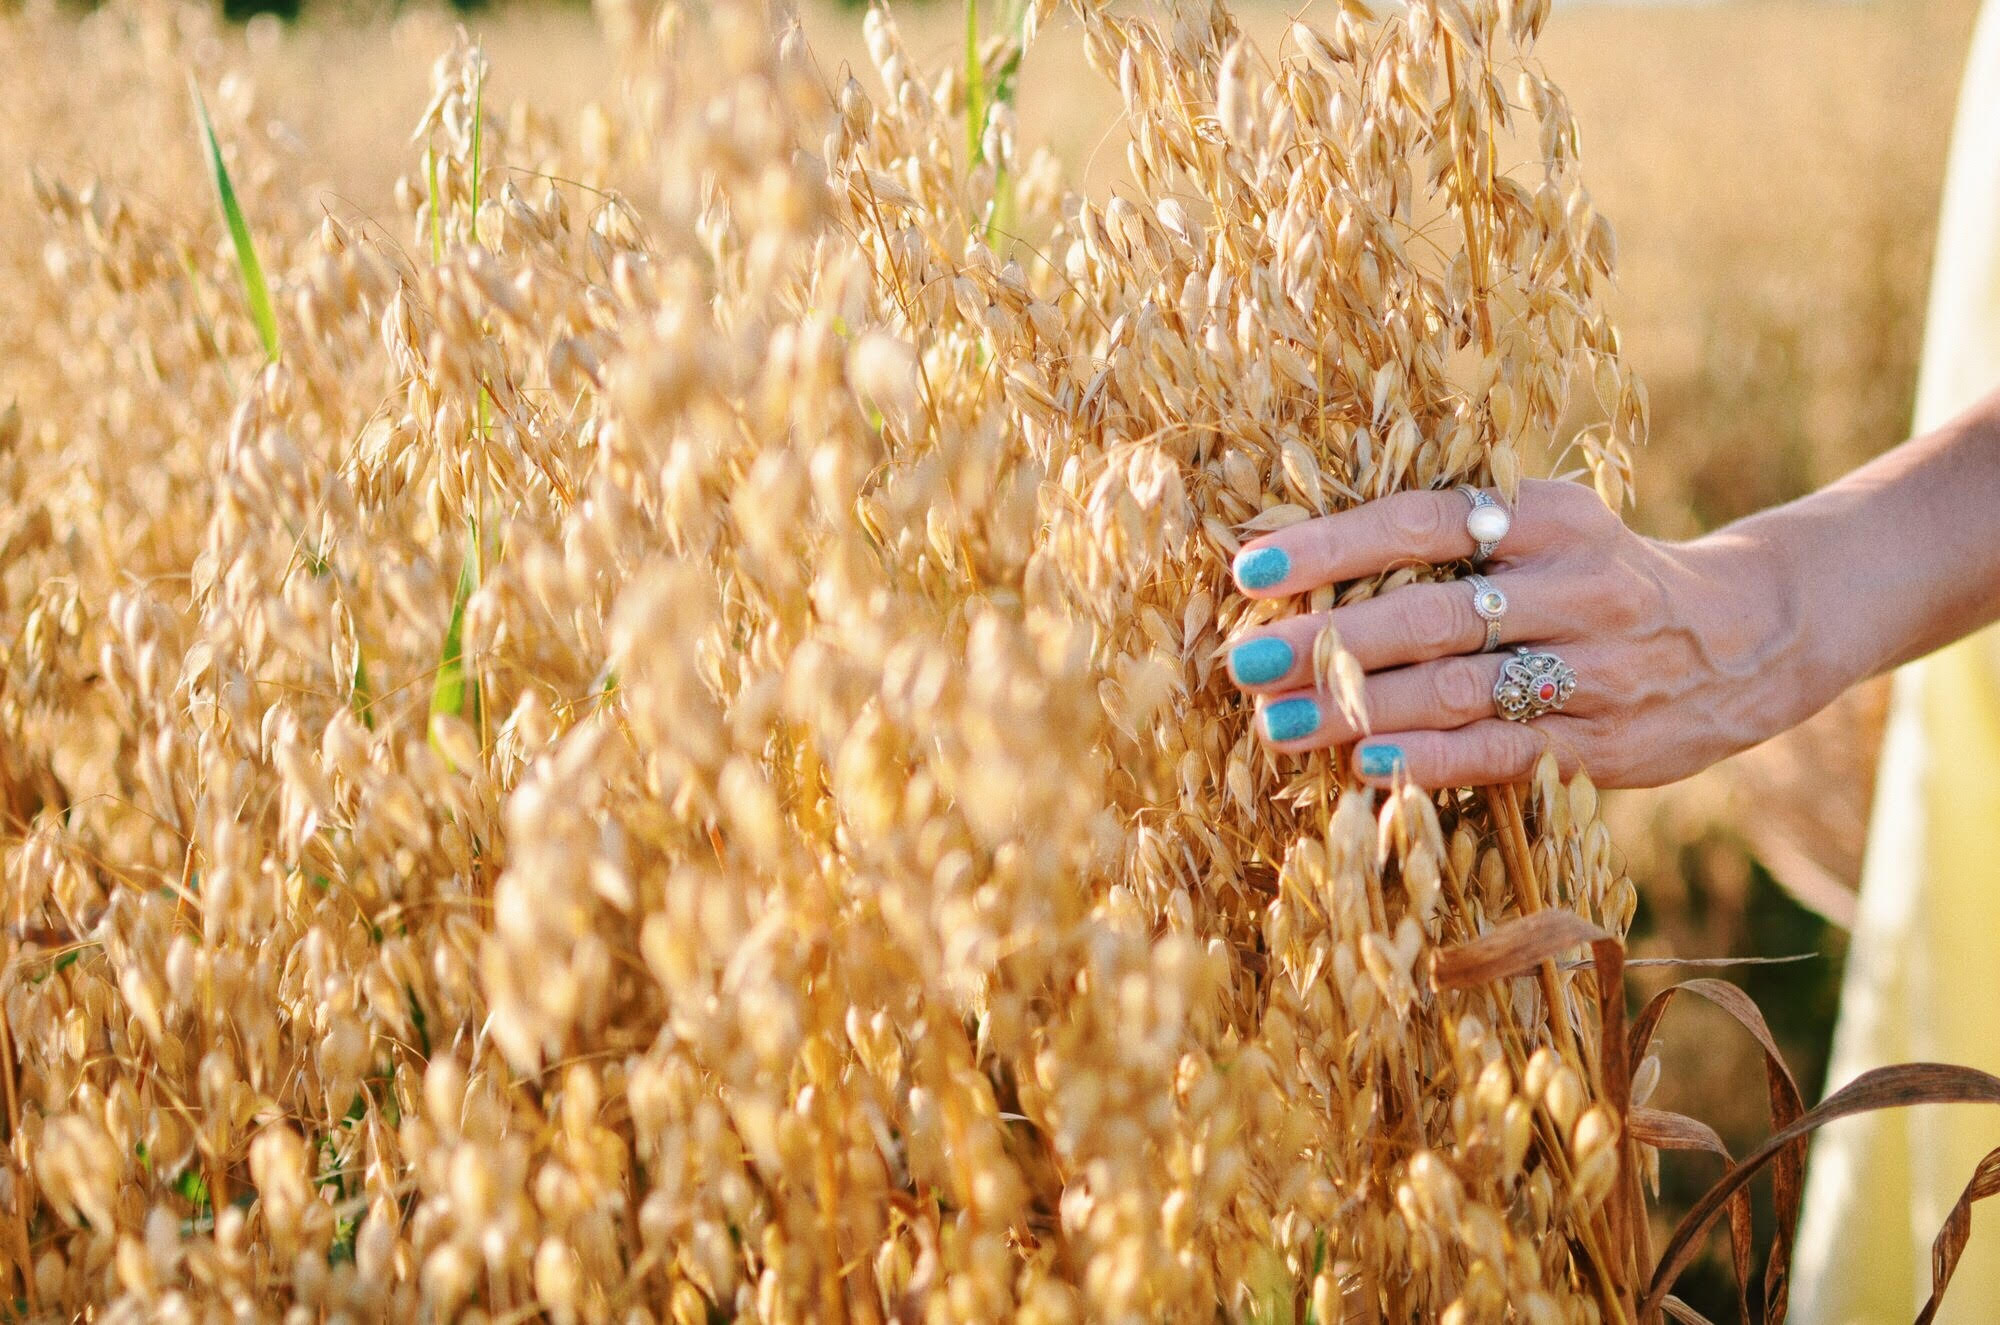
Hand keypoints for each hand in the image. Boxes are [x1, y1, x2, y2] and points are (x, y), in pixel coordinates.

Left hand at [1224, 479, 1803, 788]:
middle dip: (1328, 641)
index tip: (1249, 571)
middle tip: (1243, 662)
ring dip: (1360, 709)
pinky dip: (1430, 759)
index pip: (1422, 522)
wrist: (1746, 635)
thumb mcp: (1547, 530)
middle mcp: (1577, 585)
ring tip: (1276, 724)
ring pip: (1461, 689)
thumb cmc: (1598, 577)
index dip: (1331, 545)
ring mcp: (1597, 667)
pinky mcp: (1608, 742)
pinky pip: (1504, 752)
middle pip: (1431, 612)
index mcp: (1549, 515)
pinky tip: (1363, 764)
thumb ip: (1454, 542)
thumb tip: (1304, 571)